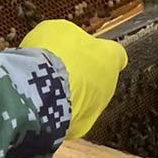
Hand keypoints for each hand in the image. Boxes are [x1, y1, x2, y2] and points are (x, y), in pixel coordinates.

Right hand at [20, 20, 126, 138]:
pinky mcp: (79, 127)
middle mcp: (109, 84)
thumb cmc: (54, 53)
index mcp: (110, 56)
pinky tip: (41, 105)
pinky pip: (69, 117)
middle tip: (57, 68)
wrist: (41, 89)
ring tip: (43, 87)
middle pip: (99, 78)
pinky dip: (57, 112)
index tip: (88, 51)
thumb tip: (63, 41)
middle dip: (81, 75)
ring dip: (69, 95)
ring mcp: (96, 109)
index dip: (100, 52)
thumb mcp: (57, 30)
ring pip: (85, 100)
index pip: (116, 53)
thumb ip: (68, 37)